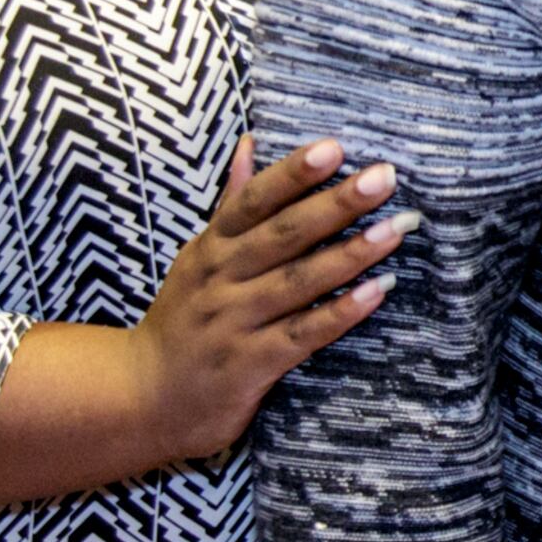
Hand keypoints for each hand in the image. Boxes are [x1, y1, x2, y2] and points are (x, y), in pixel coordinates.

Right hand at [125, 138, 413, 459]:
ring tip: (395, 229)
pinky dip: (340, 313)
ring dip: (350, 254)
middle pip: (284, 234)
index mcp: (211, 248)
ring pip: (299, 281)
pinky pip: (302, 333)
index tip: (335, 148)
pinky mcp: (249, 364)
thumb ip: (232, 204)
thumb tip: (250, 143)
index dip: (292, 174)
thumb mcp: (198, 258)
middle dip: (336, 204)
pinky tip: (377, 292)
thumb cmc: (185, 320)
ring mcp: (233, 321)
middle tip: (384, 177)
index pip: (253, 201)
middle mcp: (220, 279)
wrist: (146, 398)